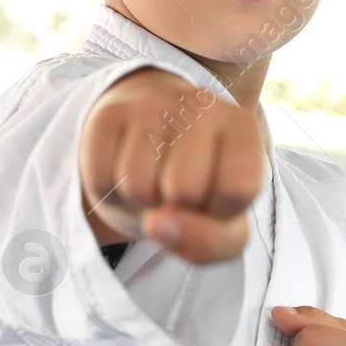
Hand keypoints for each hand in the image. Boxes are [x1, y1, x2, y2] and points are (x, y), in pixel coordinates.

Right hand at [79, 67, 264, 264]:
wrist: (151, 146)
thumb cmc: (199, 189)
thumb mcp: (224, 227)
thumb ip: (209, 242)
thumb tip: (156, 224)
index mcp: (244, 128)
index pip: (238, 188)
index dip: (220, 210)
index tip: (215, 196)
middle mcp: (201, 104)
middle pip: (183, 189)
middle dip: (175, 207)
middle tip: (176, 190)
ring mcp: (150, 103)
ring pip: (137, 186)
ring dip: (140, 201)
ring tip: (152, 180)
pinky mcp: (108, 113)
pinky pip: (101, 180)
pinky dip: (110, 192)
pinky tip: (124, 169)